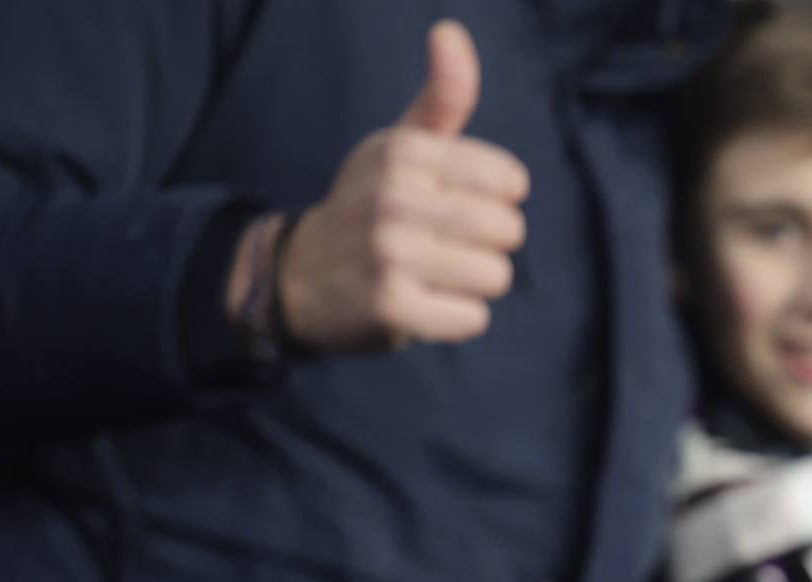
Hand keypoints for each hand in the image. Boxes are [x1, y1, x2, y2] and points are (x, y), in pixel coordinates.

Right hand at [271, 21, 530, 352]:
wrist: (302, 277)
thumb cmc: (371, 205)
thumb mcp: (401, 146)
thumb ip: (442, 97)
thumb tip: (451, 31)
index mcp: (403, 153)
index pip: (509, 181)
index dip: (495, 200)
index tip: (456, 203)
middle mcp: (392, 198)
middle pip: (508, 230)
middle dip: (487, 245)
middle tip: (442, 246)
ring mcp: (389, 255)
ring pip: (496, 275)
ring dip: (473, 284)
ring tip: (432, 274)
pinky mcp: (391, 309)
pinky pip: (473, 319)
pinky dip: (456, 319)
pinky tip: (422, 304)